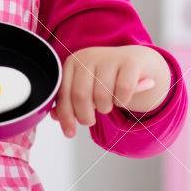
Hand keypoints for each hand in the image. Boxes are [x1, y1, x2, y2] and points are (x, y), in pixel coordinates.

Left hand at [51, 44, 170, 138]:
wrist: (135, 62)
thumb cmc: (106, 78)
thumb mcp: (85, 86)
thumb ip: (69, 100)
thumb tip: (55, 116)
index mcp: (73, 62)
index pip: (64, 93)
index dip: (66, 116)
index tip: (70, 133)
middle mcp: (89, 57)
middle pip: (81, 96)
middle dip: (85, 116)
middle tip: (90, 121)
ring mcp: (110, 58)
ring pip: (102, 96)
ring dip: (105, 108)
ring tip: (108, 104)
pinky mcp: (130, 62)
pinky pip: (123, 91)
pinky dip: (122, 101)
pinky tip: (122, 98)